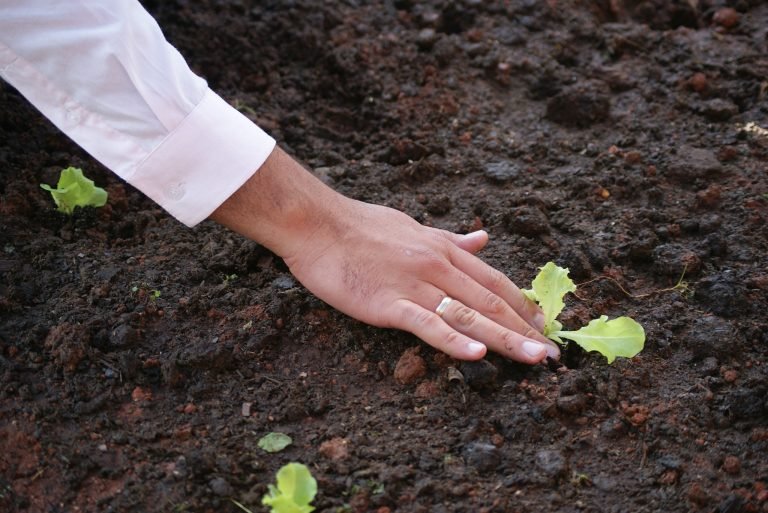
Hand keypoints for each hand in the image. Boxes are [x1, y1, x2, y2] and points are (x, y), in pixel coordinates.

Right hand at [212, 147, 559, 362]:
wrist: (316, 224)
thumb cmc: (361, 224)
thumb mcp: (414, 227)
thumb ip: (449, 239)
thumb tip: (483, 239)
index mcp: (442, 250)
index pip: (492, 281)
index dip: (521, 305)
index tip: (543, 325)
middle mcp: (436, 267)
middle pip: (490, 302)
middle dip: (525, 329)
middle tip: (554, 354)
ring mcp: (413, 285)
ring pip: (467, 316)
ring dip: (506, 339)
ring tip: (536, 359)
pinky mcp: (387, 304)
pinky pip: (426, 324)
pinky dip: (453, 340)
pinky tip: (478, 355)